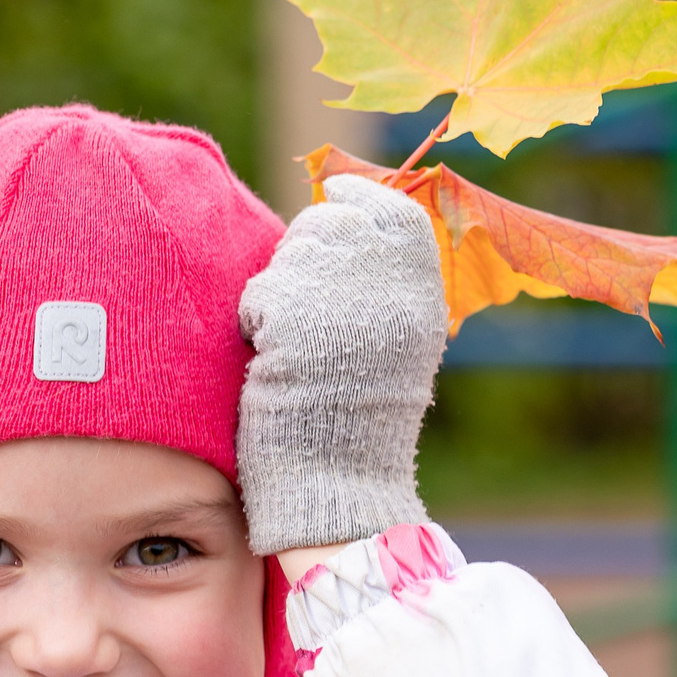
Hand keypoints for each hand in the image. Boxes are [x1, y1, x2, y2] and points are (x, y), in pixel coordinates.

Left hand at [236, 174, 446, 555]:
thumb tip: (347, 218)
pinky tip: (274, 360)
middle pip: (331, 221)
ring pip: (291, 252)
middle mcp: (387, 282)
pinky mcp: (293, 308)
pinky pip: (259, 290)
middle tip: (302, 306)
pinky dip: (255, 322)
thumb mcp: (395, 343)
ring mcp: (340, 291)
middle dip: (305, 251)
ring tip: (295, 345)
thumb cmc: (359, 422)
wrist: (338, 479)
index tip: (336, 197)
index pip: (394, 209)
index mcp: (421, 290)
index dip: (358, 197)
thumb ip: (382, 283)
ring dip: (280, 290)